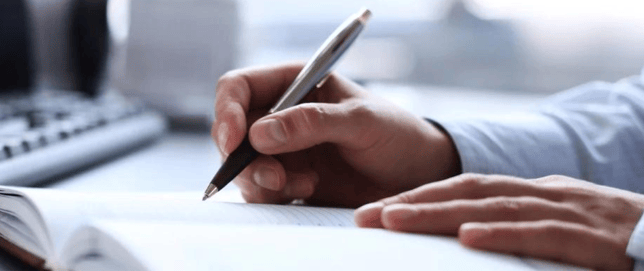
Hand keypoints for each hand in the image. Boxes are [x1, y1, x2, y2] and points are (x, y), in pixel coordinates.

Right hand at [212, 63, 460, 206]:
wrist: (416, 176)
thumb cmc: (396, 134)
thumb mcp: (361, 121)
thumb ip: (313, 123)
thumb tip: (261, 132)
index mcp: (292, 84)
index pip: (239, 87)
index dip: (227, 110)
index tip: (234, 140)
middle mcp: (280, 115)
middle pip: (233, 131)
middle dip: (245, 157)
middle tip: (275, 177)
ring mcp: (281, 149)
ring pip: (243, 165)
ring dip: (262, 179)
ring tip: (302, 184)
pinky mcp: (288, 180)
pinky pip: (260, 190)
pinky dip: (274, 195)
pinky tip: (308, 189)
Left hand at [355, 174, 643, 268]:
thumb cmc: (608, 239)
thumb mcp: (554, 229)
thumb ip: (512, 231)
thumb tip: (463, 243)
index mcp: (529, 191)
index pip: (462, 188)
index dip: (417, 198)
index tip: (374, 213)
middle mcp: (541, 192)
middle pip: (466, 191)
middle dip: (412, 203)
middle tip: (364, 217)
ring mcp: (567, 210)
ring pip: (493, 205)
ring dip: (439, 212)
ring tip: (394, 221)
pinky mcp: (592, 236)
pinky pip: (541, 232)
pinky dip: (503, 232)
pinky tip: (469, 237)